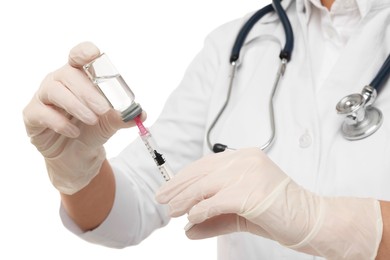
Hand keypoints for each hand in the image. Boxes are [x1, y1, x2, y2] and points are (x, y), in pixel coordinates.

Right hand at [23, 42, 144, 193]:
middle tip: (103, 109)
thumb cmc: (93, 130)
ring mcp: (43, 97)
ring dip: (76, 105)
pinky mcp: (32, 115)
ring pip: (54, 90)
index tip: (94, 55)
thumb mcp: (111, 123)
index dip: (84, 52)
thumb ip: (124, 116)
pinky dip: (59, 122)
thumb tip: (141, 113)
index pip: (78, 56)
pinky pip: (41, 112)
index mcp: (79, 76)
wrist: (78, 155)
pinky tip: (74, 132)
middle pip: (68, 74)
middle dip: (88, 91)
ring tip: (92, 120)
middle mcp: (59, 81)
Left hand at [156, 148, 381, 258]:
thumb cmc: (279, 213)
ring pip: (204, 186)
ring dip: (184, 200)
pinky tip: (191, 218)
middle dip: (178, 188)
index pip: (205, 164)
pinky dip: (200, 211)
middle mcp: (244, 160)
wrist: (311, 220)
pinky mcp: (249, 192)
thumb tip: (187, 228)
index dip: (184, 177)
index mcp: (243, 157)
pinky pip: (215, 202)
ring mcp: (247, 174)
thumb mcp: (240, 213)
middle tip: (161, 199)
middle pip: (201, 173)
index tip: (169, 187)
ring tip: (171, 211)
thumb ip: (213, 217)